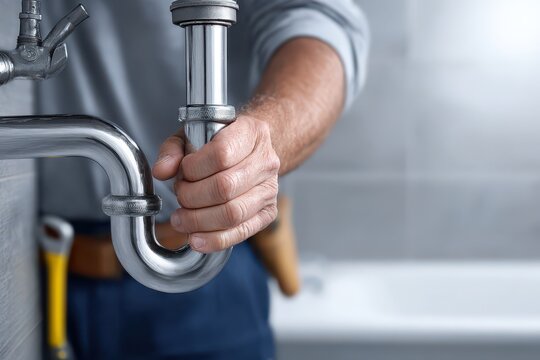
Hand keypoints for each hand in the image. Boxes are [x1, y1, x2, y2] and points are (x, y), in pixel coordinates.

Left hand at [152, 115, 279, 252]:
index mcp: (251, 133)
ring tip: (181, 219)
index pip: (221, 155)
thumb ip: (173, 150)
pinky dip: (215, 240)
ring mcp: (270, 189)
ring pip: (232, 213)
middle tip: (180, 196)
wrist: (253, 150)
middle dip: (192, 197)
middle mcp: (265, 161)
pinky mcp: (268, 212)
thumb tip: (161, 171)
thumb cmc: (221, 142)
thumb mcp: (193, 133)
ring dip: (199, 220)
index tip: (183, 172)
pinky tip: (196, 239)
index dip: (194, 168)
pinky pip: (242, 231)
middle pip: (225, 187)